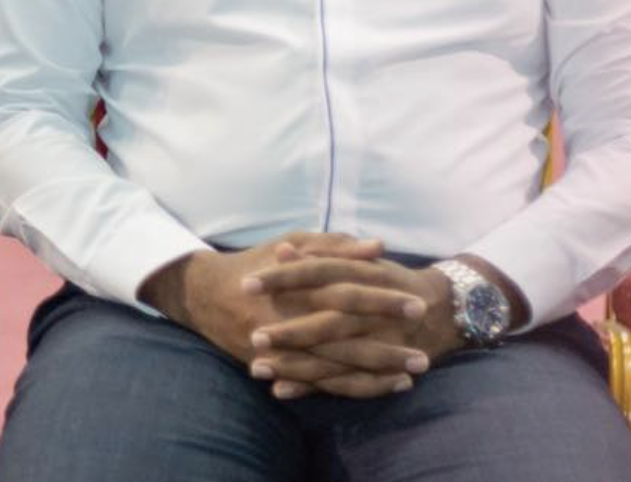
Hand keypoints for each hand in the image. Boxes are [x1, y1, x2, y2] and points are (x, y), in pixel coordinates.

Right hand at [141, 232, 428, 399]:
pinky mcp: (279, 366)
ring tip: (413, 374)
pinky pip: (320, 382)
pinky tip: (385, 386)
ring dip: (376, 372)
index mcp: (295, 285)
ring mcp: (282, 348)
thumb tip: (377, 247)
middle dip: (385, 346)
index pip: (345, 292)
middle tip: (424, 353)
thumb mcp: (292, 243)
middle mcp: (289, 318)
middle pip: (344, 335)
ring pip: (335, 366)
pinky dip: (354, 386)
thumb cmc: (257, 264)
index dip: (381, 299)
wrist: (205, 295)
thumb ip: (334, 246)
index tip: (416, 302)